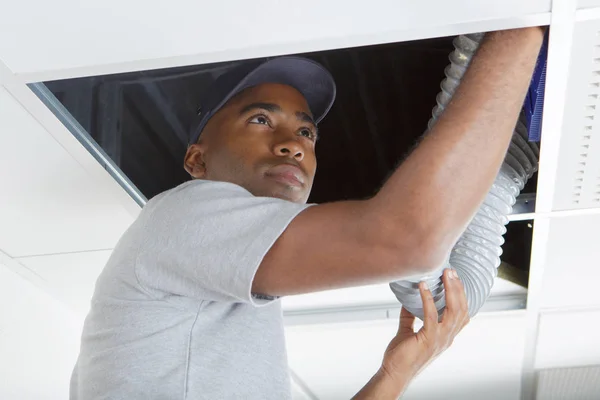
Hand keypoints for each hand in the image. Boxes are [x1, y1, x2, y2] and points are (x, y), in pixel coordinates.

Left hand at [380, 268, 469, 384]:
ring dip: (451, 290)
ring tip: (445, 274)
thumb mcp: (407, 330)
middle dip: (458, 288)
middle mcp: (447, 337)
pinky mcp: (428, 339)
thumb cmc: (401, 355)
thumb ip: (409, 316)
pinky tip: (422, 287)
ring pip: (454, 311)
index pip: (462, 313)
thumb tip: (407, 300)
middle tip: (451, 271)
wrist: (394, 372)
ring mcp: (440, 339)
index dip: (462, 295)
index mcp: (445, 335)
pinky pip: (431, 315)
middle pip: (462, 309)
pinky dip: (428, 299)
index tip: (455, 278)